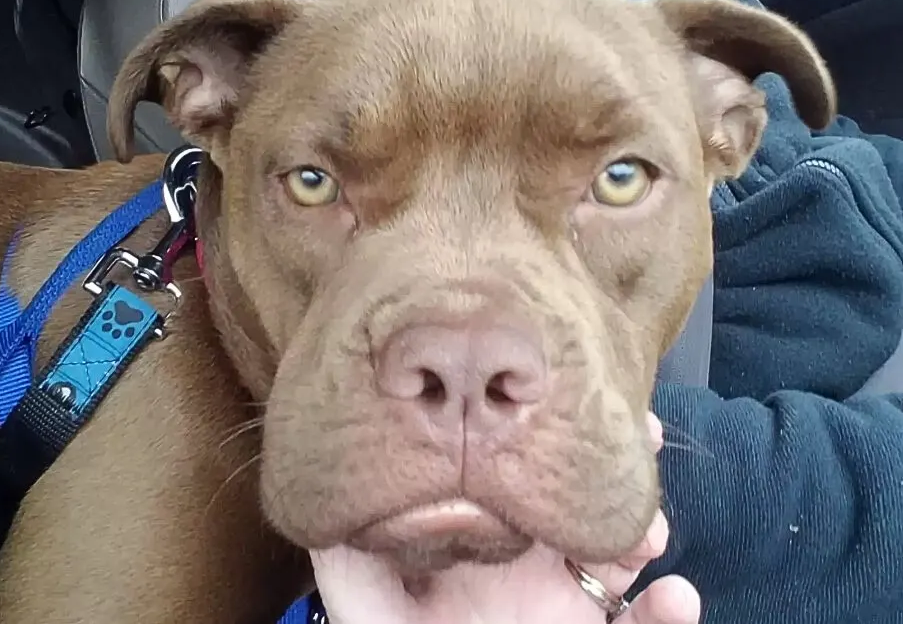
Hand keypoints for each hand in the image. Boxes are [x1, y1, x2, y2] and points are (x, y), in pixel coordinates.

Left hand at [310, 413, 699, 623]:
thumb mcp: (366, 603)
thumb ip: (349, 553)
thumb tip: (326, 485)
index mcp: (483, 539)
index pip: (525, 475)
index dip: (555, 436)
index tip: (582, 398)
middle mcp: (532, 563)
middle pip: (585, 499)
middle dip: (615, 465)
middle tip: (640, 436)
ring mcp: (568, 605)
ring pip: (625, 552)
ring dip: (646, 531)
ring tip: (649, 531)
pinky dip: (670, 613)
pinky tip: (675, 597)